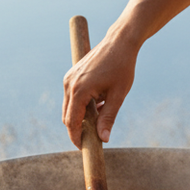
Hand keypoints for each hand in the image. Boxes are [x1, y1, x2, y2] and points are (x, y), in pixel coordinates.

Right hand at [62, 31, 139, 147]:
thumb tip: (104, 139)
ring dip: (80, 118)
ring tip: (98, 122)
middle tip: (92, 140)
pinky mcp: (72, 76)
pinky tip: (98, 107)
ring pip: (68, 108)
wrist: (120, 41)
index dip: (77, 137)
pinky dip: (81, 106)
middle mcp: (69, 84)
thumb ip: (109, 118)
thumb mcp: (118, 95)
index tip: (84, 148)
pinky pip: (72, 97)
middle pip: (67, 117)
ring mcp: (69, 79)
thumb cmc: (122, 67)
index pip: (72, 122)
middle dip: (77, 130)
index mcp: (79, 90)